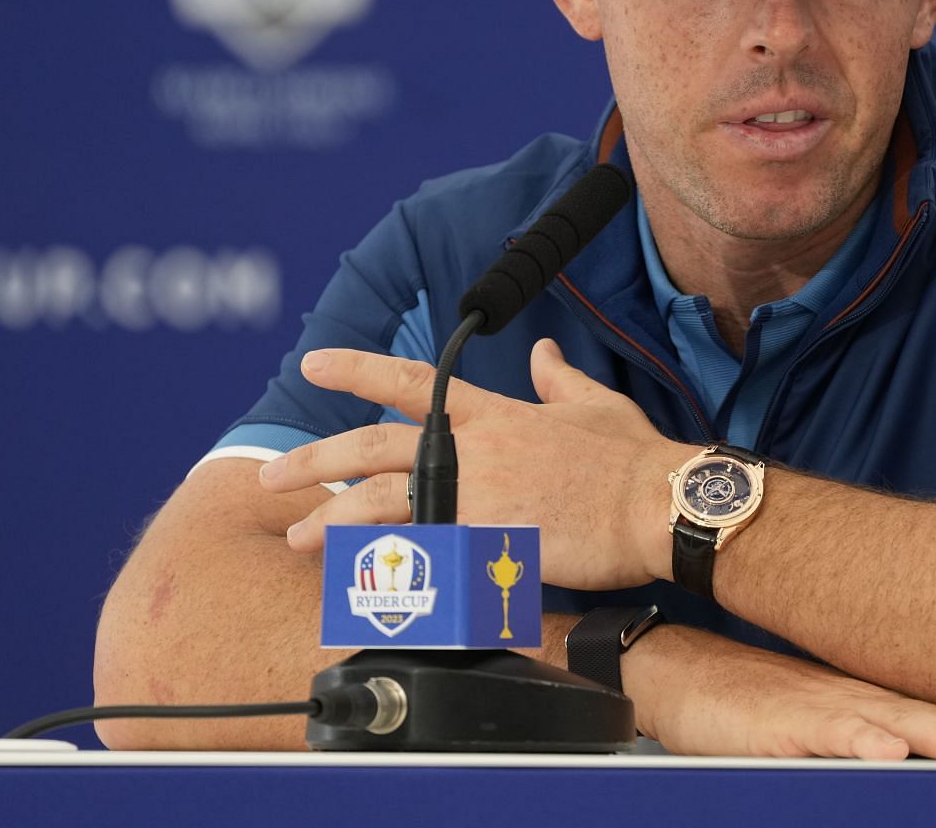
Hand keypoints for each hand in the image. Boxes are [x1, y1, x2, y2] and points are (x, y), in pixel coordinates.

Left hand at [258, 340, 689, 590]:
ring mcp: (477, 496)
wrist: (662, 505)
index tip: (316, 363)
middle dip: (316, 460)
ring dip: (334, 521)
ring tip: (300, 537)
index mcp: (496, 413)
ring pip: (384, 504)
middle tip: (273, 475)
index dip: (359, 368)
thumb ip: (558, 378)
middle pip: (375, 447)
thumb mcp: (596, 402)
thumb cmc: (637, 460)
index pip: (414, 381)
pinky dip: (389, 571)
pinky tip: (363, 583)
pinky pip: (422, 560)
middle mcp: (475, 449)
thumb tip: (541, 352)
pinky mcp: (488, 544)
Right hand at [630, 625, 935, 761]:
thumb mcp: (824, 721)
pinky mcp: (778, 722)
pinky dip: (857, 739)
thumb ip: (870, 734)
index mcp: (872, 702)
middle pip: (933, 717)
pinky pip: (824, 732)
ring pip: (892, 723)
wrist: (679, 674)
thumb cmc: (755, 704)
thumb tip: (915, 758)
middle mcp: (856, 700)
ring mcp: (819, 708)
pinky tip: (886, 751)